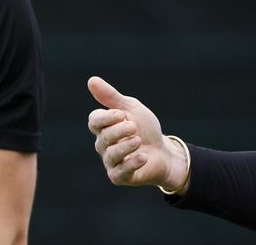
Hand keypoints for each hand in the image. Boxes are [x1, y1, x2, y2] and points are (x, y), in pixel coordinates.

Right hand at [87, 76, 188, 190]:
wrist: (164, 152)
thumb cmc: (145, 128)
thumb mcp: (131, 108)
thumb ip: (111, 97)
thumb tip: (91, 80)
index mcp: (103, 127)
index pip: (94, 121)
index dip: (106, 118)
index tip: (121, 114)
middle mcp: (103, 144)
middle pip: (103, 137)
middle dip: (119, 131)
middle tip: (134, 127)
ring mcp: (110, 161)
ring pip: (110, 155)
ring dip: (125, 147)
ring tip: (138, 140)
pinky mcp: (120, 176)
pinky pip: (119, 173)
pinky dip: (131, 164)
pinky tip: (143, 157)